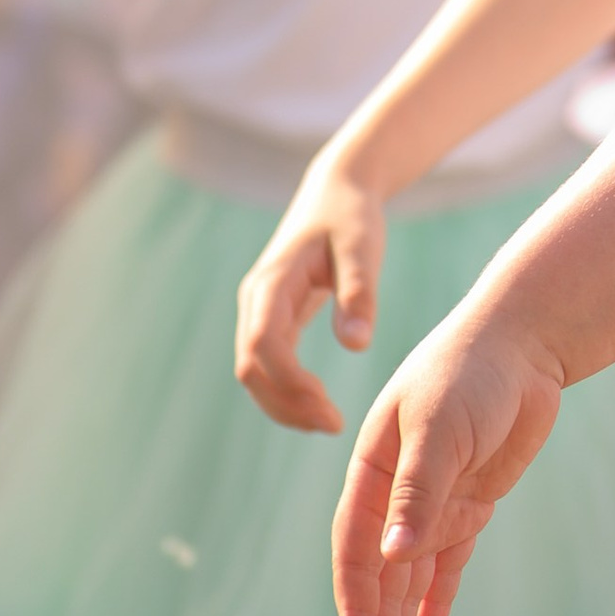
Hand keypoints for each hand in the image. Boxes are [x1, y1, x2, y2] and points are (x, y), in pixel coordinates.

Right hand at [236, 157, 390, 435]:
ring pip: (254, 371)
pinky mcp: (272, 316)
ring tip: (329, 424)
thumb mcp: (363, 249)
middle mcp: (255, 299)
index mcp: (272, 282)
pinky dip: (287, 390)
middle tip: (333, 425)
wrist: (337, 190)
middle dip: (285, 403)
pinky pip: (268, 363)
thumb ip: (359, 293)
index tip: (328, 409)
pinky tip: (318, 406)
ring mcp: (259, 309)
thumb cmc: (352, 217)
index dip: (289, 383)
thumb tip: (356, 345)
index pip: (262, 345)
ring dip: (284, 403)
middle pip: (251, 367)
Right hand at [331, 306, 560, 615]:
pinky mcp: (470, 503)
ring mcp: (434, 501)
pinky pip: (448, 562)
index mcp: (372, 472)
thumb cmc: (473, 372)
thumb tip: (392, 556)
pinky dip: (437, 599)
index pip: (355, 550)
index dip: (357, 604)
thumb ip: (419, 491)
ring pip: (410, 579)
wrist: (523, 344)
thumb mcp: (441, 428)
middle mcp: (395, 494)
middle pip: (378, 578)